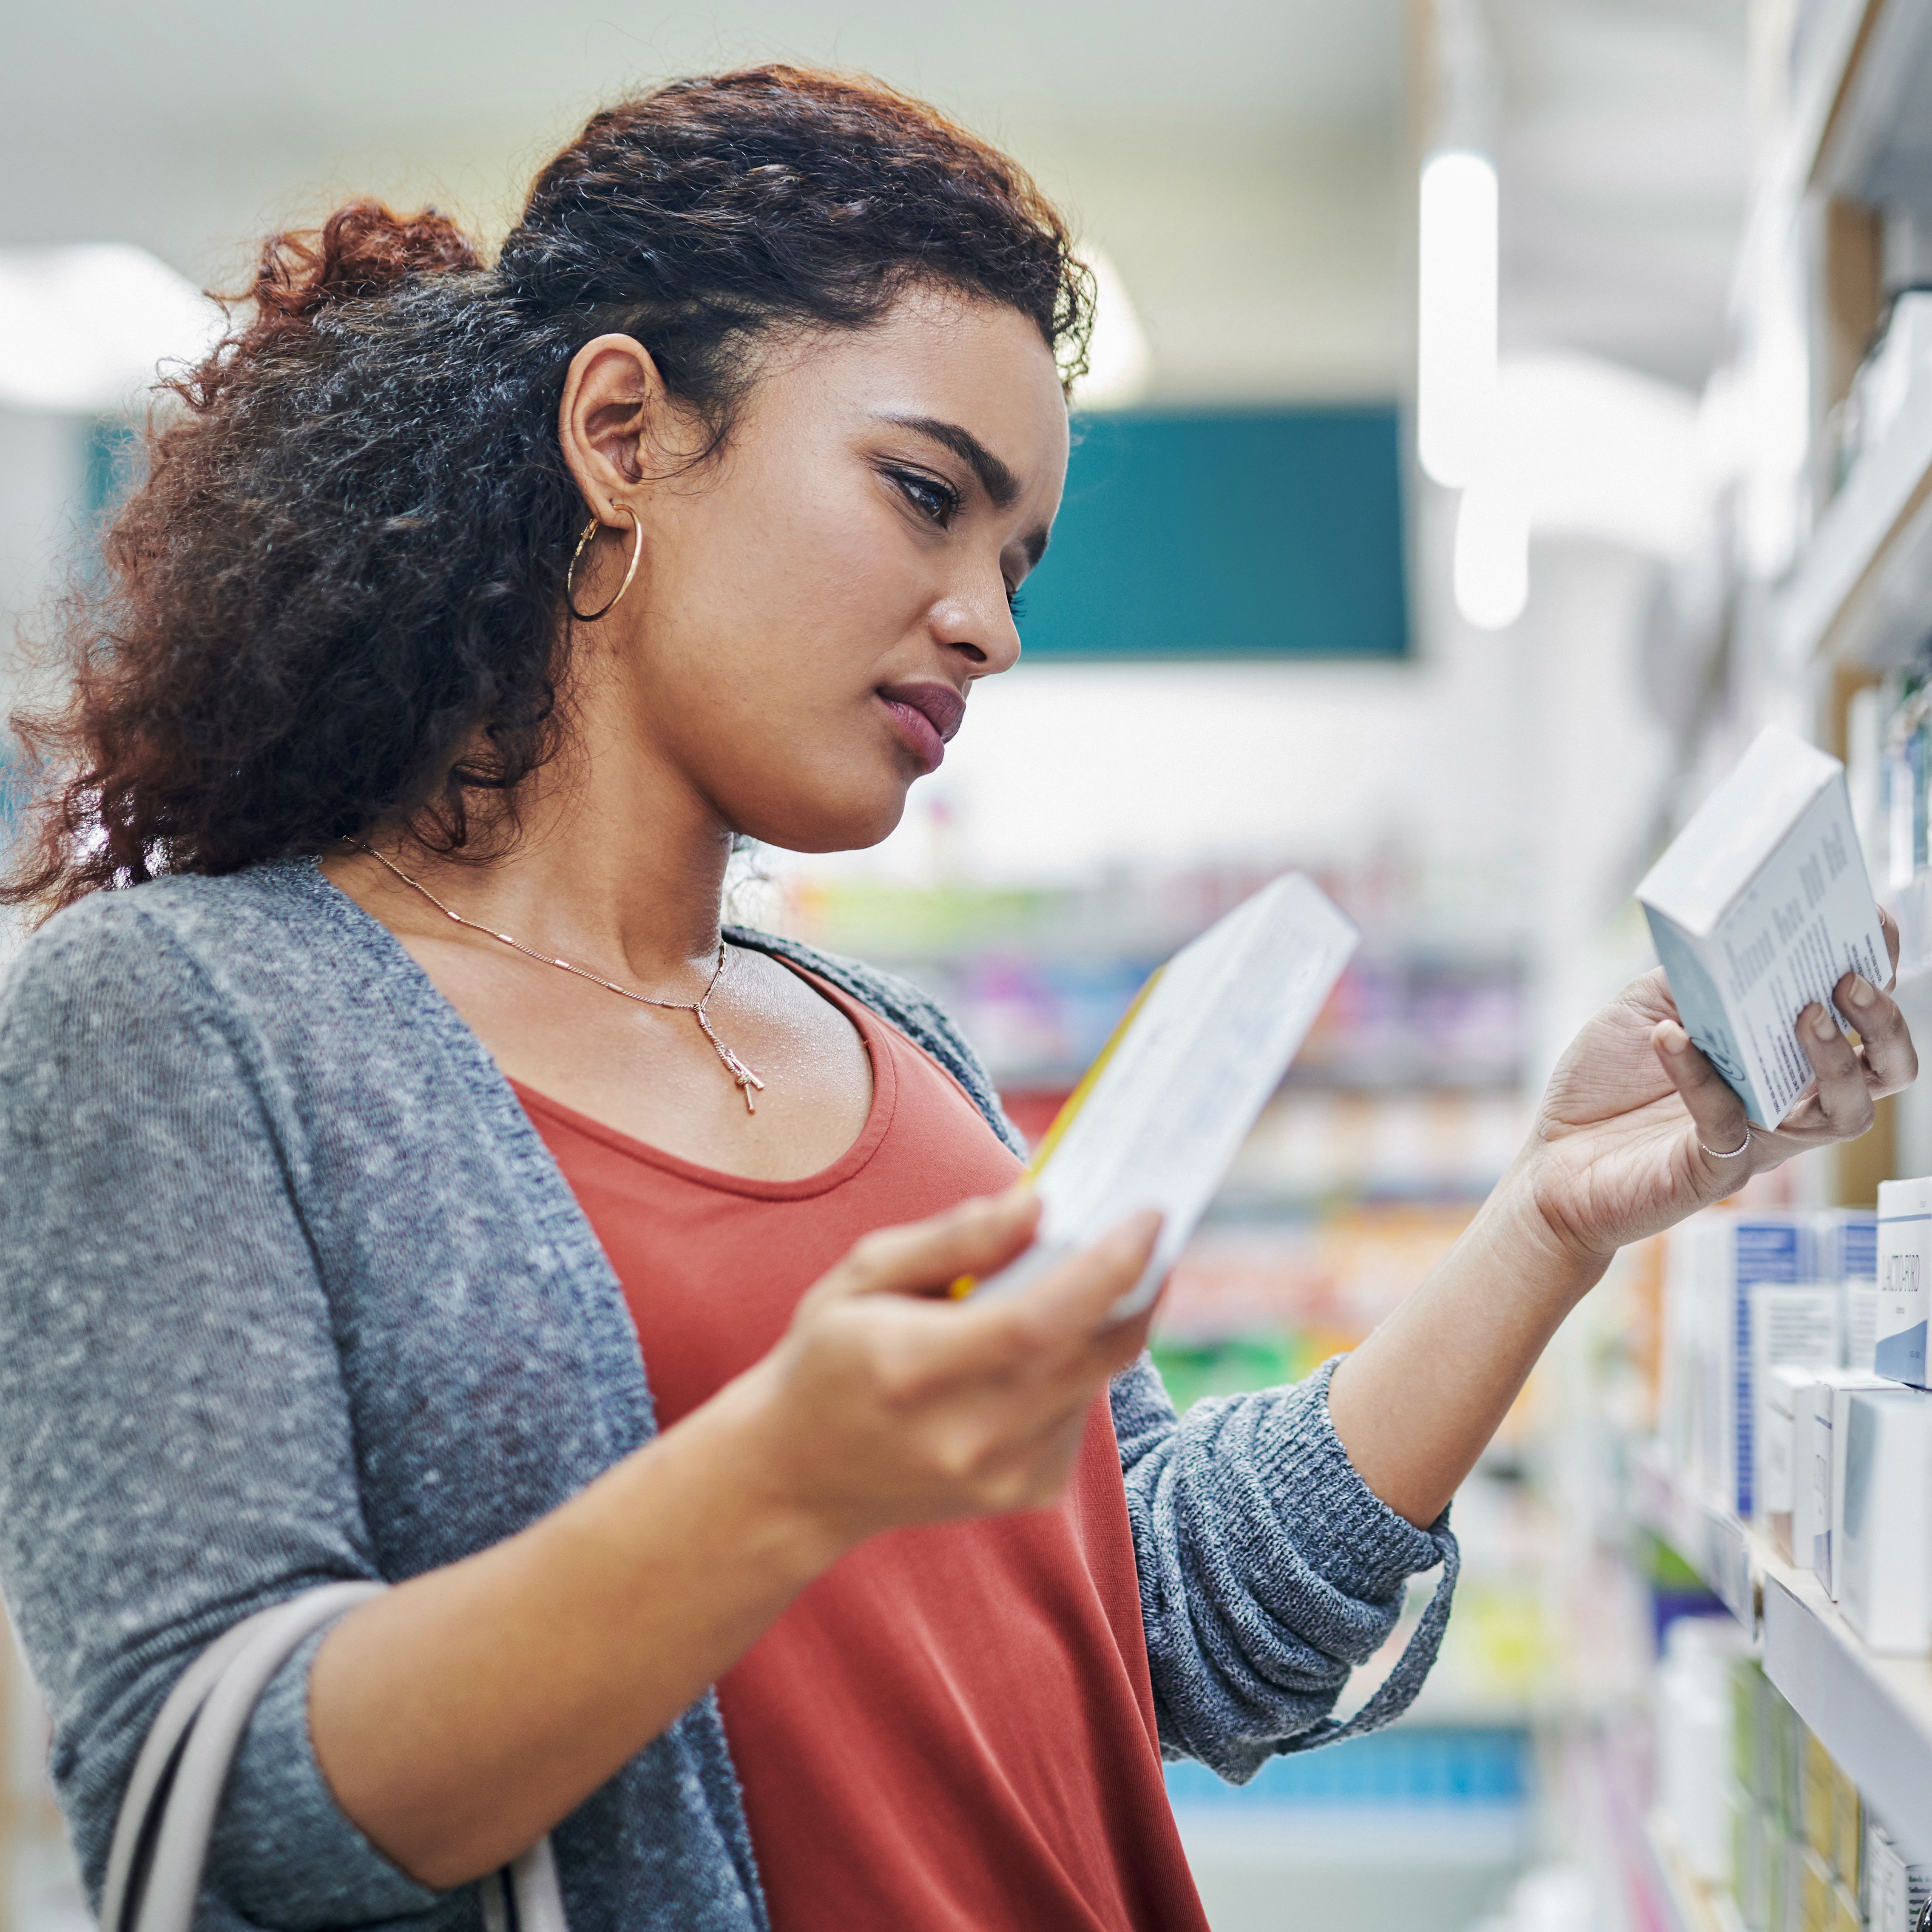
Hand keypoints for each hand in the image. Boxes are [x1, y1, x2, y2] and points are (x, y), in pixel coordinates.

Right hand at [727, 1186, 1160, 1554]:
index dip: (1107, 1267)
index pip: (1038, 1320)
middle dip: (1137, 1284)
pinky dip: (1077, 1367)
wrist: (796, 1480)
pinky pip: (1083, 1410)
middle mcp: (968, 1435)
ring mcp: (1005, 1476)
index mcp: (914, 1369)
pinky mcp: (1030, 1493)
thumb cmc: (827, 1359)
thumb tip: (1040, 1205)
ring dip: (1102, 1322)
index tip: (1149, 1213)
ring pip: (1096, 1377)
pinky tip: (1032, 1354)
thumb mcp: (863, 1277)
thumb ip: (955, 1240)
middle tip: (1145, 1230)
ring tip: (1078, 1280)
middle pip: (1092, 1350)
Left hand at [1520, 907, 1917, 1261]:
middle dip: (1882, 1022)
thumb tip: (1729, 939)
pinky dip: (1700, 1076)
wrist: (1551, 1158)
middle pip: (1886, 1070)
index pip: (1859, 1018)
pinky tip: (1669, 1037)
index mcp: (1781, 1054)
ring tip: (1804, 1011)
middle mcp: (1789, 1099)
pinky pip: (1727, 1122)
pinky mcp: (1717, 1169)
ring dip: (1833, 1057)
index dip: (1879, 971)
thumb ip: (1693, 978)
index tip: (1874, 922)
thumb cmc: (1605, 1085)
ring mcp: (1761, 1139)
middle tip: (1848, 979)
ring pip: (1845, 1111)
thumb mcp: (1648, 1007)